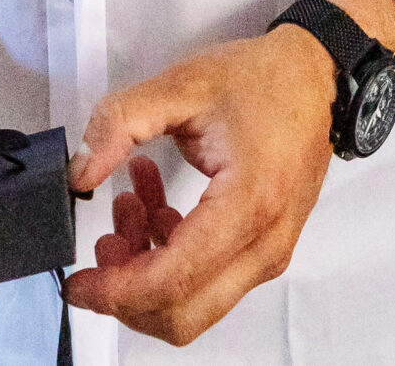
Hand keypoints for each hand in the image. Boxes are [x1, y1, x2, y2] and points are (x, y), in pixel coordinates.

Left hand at [59, 24, 338, 345]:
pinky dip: (170, 260)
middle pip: (184, 315)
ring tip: (128, 207)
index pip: (175, 279)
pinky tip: (154, 207)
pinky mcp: (264, 251)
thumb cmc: (263, 81)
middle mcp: (266, 243)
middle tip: (100, 248)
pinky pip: (209, 282)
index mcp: (249, 202)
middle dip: (127, 293)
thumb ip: (119, 122)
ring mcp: (270, 253)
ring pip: (195, 306)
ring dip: (147, 271)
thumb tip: (80, 173)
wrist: (315, 78)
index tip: (78, 282)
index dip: (117, 290)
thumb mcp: (180, 85)